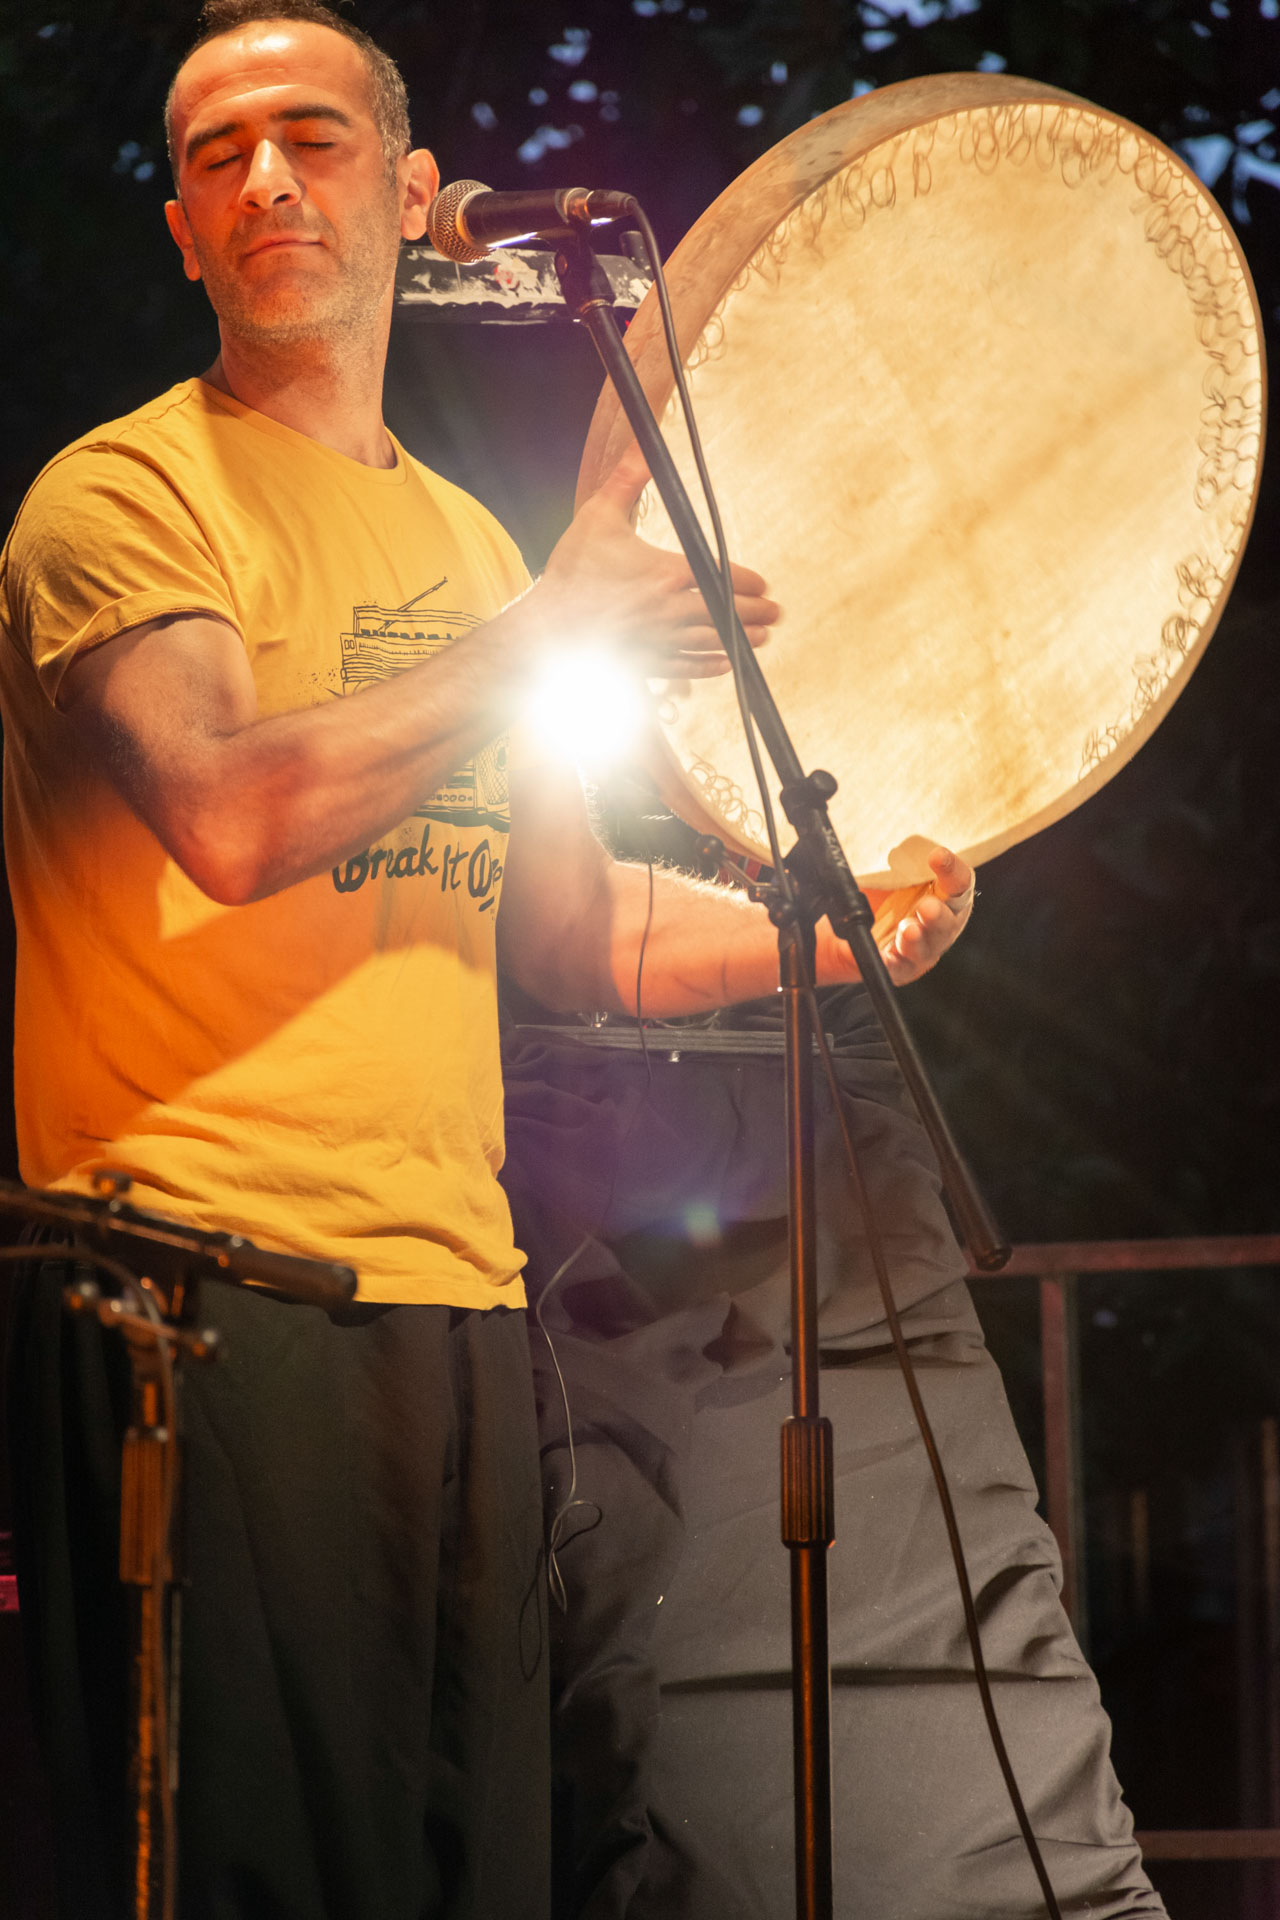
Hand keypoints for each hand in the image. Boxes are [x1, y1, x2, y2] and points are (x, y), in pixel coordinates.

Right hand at [537, 444, 779, 677]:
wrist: (545, 628)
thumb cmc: (572, 573)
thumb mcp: (599, 516)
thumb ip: (628, 479)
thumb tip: (645, 443)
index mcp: (665, 573)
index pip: (720, 576)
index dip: (747, 581)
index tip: (762, 584)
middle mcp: (669, 611)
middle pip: (725, 612)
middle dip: (756, 613)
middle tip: (776, 613)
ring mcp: (660, 641)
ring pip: (712, 642)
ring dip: (741, 640)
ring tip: (762, 638)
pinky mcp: (646, 663)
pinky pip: (687, 669)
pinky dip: (709, 667)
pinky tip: (724, 664)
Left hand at [876, 848, 974, 984]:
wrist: (847, 925)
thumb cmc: (878, 893)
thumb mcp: (886, 870)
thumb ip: (894, 859)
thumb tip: (885, 836)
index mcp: (944, 894)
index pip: (959, 882)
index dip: (953, 870)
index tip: (938, 856)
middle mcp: (939, 924)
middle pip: (950, 921)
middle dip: (939, 915)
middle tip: (927, 906)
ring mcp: (922, 948)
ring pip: (928, 947)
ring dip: (918, 938)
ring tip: (907, 929)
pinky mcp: (900, 968)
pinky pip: (900, 966)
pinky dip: (894, 959)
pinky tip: (889, 953)